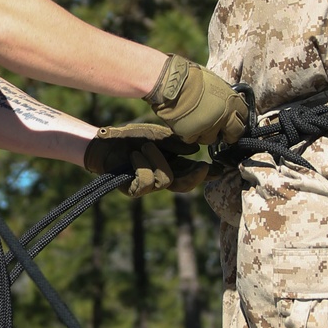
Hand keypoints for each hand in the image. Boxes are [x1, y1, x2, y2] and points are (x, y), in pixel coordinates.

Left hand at [83, 123, 208, 196]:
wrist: (107, 142)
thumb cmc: (132, 138)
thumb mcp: (158, 137)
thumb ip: (176, 143)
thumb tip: (196, 149)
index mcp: (172, 165)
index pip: (192, 172)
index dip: (206, 174)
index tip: (220, 170)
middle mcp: (163, 177)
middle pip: (185, 185)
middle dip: (196, 176)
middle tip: (202, 165)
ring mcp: (150, 186)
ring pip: (166, 180)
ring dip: (157, 160)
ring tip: (145, 147)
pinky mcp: (135, 190)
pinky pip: (147, 181)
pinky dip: (142, 165)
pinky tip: (134, 156)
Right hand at [145, 56, 248, 146]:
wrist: (170, 82)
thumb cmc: (191, 76)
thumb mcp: (215, 83)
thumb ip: (224, 96)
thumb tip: (227, 103)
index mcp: (231, 101)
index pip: (245, 116)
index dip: (239, 119)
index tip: (235, 120)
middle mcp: (223, 117)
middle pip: (235, 133)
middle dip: (230, 133)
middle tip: (222, 131)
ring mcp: (208, 128)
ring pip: (212, 139)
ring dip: (206, 134)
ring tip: (197, 122)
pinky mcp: (191, 134)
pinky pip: (193, 139)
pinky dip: (189, 134)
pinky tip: (185, 123)